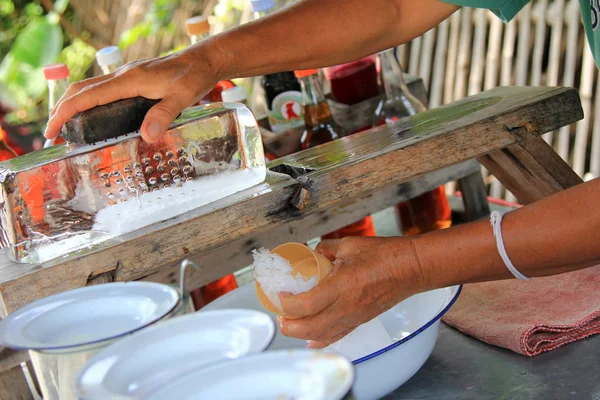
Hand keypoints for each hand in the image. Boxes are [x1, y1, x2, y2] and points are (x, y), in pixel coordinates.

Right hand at [44, 42, 224, 142]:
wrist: (202, 61)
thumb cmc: (193, 78)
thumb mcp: (182, 98)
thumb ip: (163, 116)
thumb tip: (146, 136)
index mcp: (128, 81)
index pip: (87, 96)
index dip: (65, 113)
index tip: (53, 131)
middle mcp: (122, 76)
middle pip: (80, 90)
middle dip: (61, 110)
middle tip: (53, 134)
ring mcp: (126, 76)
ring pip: (89, 88)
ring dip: (73, 105)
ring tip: (66, 126)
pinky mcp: (133, 79)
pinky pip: (102, 89)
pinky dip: (89, 101)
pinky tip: (93, 115)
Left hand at [278, 236, 426, 347]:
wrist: (411, 269)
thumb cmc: (385, 255)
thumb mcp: (350, 245)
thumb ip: (326, 249)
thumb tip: (312, 252)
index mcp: (342, 286)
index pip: (308, 304)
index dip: (288, 304)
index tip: (280, 296)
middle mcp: (347, 306)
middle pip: (311, 328)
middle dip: (289, 326)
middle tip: (280, 316)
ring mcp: (355, 317)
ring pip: (322, 336)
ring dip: (302, 334)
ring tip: (290, 324)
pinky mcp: (361, 321)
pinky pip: (338, 336)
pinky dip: (321, 340)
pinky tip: (311, 341)